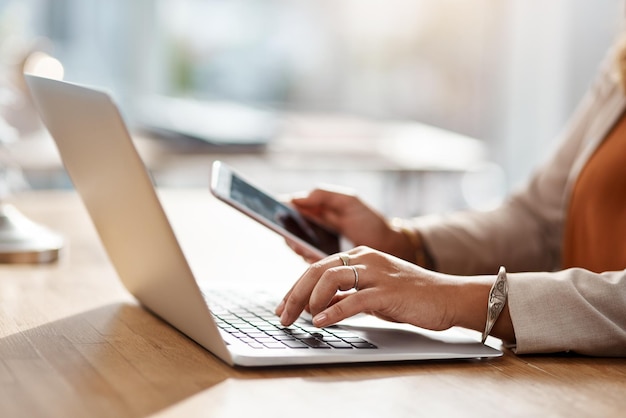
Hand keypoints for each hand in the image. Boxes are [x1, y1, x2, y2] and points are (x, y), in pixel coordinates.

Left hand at [275, 246, 458, 330]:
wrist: (447, 296)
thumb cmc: (410, 296)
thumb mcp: (371, 293)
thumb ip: (346, 295)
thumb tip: (318, 306)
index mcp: (359, 255)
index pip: (317, 267)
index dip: (295, 288)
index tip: (282, 307)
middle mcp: (364, 258)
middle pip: (317, 271)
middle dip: (294, 295)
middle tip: (282, 316)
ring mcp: (376, 273)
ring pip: (330, 278)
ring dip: (309, 300)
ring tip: (302, 318)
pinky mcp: (387, 291)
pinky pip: (353, 299)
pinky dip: (333, 311)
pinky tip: (321, 322)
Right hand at [286, 188, 411, 261]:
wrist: (389, 246)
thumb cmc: (370, 222)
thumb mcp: (348, 202)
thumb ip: (323, 195)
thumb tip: (295, 198)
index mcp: (317, 211)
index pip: (291, 209)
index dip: (280, 210)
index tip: (274, 210)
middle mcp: (314, 229)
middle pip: (290, 229)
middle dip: (287, 230)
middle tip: (289, 229)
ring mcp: (318, 247)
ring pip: (297, 246)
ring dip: (296, 244)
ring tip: (299, 240)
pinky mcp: (325, 263)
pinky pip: (309, 260)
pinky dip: (307, 256)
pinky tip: (310, 252)